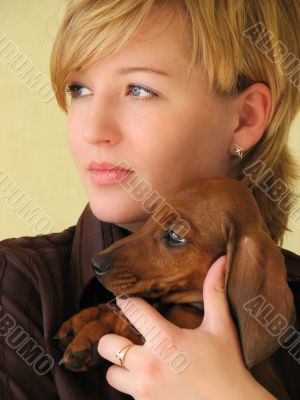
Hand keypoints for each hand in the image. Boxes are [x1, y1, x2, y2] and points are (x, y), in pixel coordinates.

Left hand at [98, 256, 275, 399]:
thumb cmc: (228, 366)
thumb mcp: (221, 327)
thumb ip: (215, 292)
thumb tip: (220, 259)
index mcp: (165, 340)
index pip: (131, 309)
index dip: (127, 301)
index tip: (128, 300)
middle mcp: (148, 365)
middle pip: (107, 345)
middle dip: (114, 339)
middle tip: (129, 336)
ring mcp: (144, 390)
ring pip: (111, 373)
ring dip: (120, 366)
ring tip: (137, 360)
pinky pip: (125, 392)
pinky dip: (132, 384)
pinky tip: (151, 378)